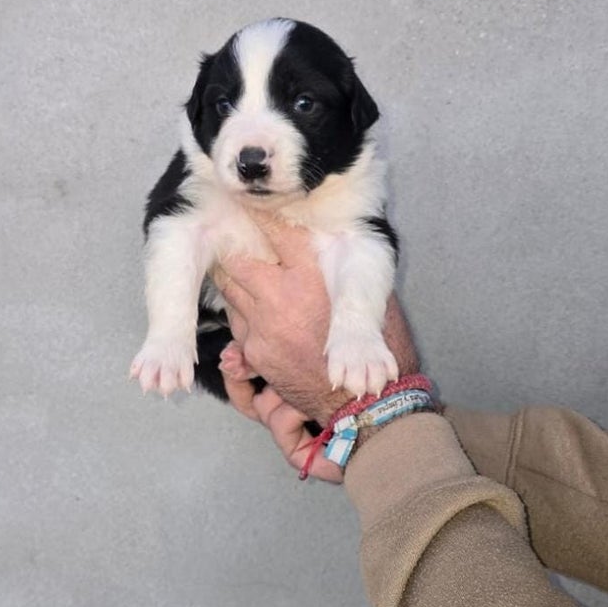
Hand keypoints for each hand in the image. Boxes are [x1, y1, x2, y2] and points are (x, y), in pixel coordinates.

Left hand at [211, 212, 419, 426]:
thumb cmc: (378, 350)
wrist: (360, 405)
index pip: (278, 231)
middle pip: (239, 258)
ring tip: (231, 260)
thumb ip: (347, 269)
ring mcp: (261, 326)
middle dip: (234, 244)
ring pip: (229, 288)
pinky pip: (235, 321)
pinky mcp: (254, 352)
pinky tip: (245, 301)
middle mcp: (280, 297)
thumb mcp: (372, 299)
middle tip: (230, 231)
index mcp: (312, 277)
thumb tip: (339, 246)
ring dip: (231, 275)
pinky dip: (238, 308)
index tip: (253, 201)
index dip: (263, 213)